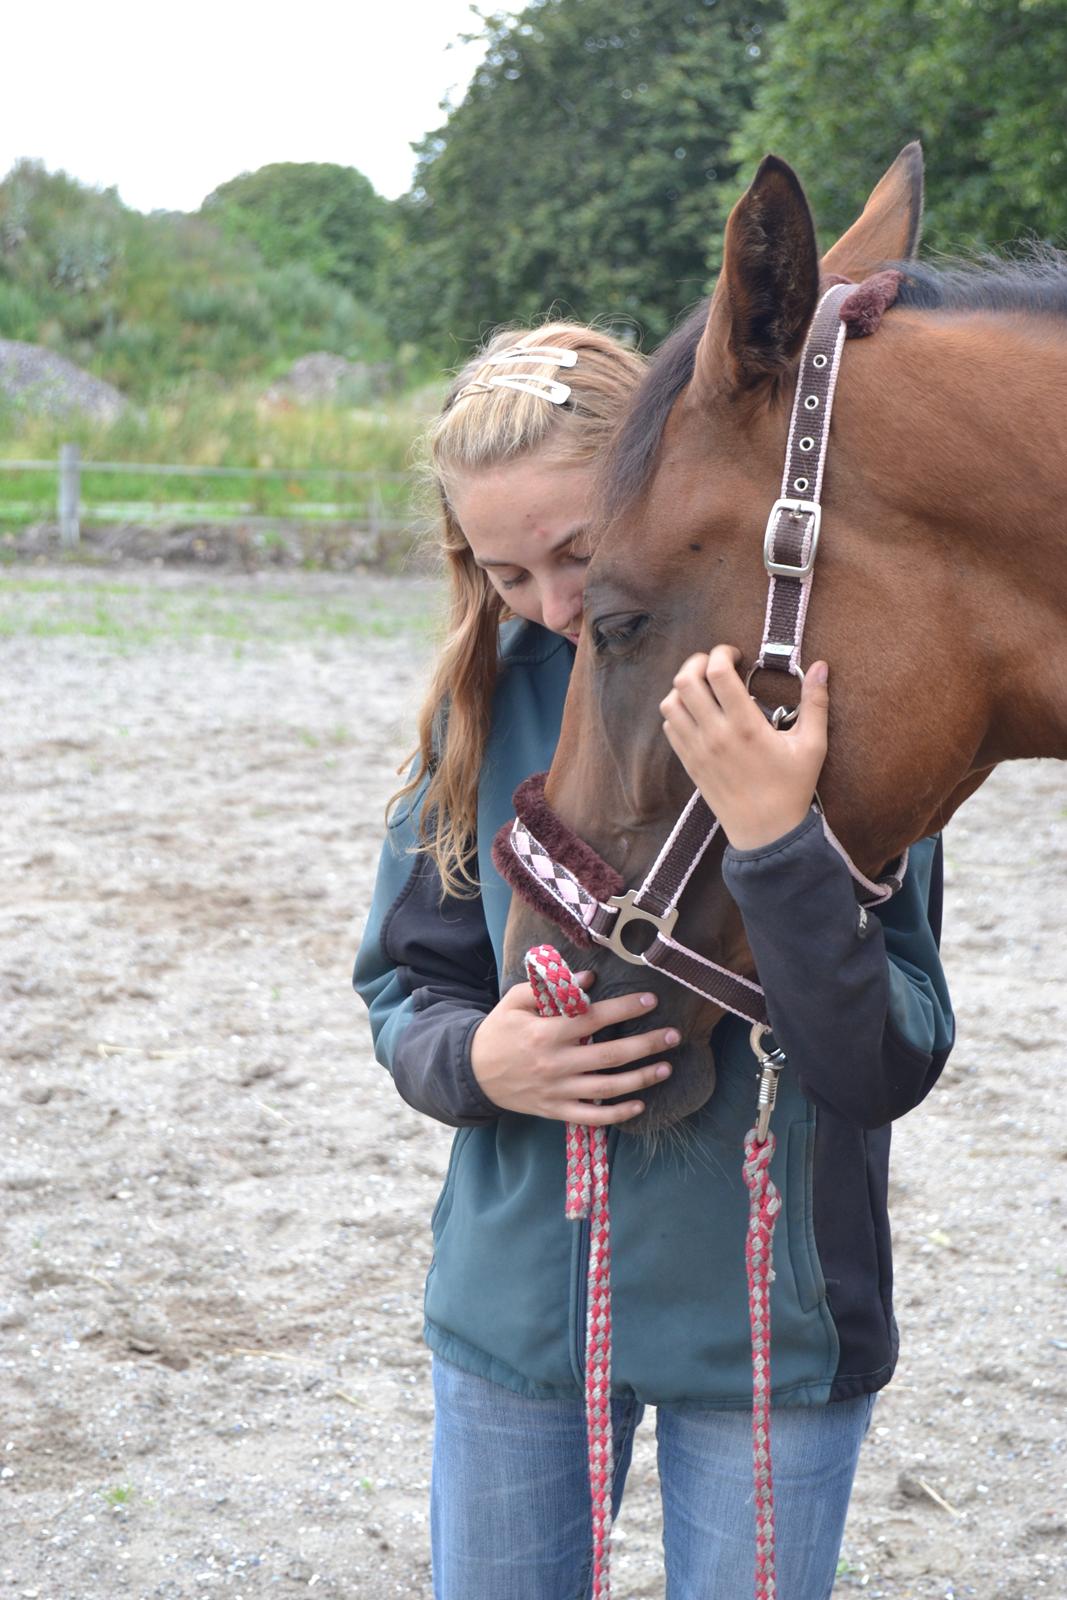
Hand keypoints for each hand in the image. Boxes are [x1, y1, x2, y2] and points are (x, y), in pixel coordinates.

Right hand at [470, 973, 676, 1124]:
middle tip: (674, 1035)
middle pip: (611, 1055)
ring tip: (666, 1067)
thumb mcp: (516, 1001)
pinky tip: (639, 1104)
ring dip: (641, 1078)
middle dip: (646, 1044)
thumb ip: (551, 988)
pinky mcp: (556, 1110)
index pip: (594, 1019)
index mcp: (546, 1033)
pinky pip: (592, 1116)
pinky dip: (617, 1113)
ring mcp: (558, 1090)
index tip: (651, 1001)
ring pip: (608, 1087)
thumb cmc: (499, 1031)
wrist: (472, 1073)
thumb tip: (589, 981)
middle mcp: (556, 1063)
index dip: (625, 1009)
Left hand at [659, 645, 828, 849]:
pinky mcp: (688, 763)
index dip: (722, 653)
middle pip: (685, 681)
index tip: (736, 655)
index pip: (717, 673)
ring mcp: (697, 750)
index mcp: (745, 726)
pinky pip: (669, 726)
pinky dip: (678, 711)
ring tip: (705, 687)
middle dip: (698, 662)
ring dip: (684, 687)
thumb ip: (816, 703)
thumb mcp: (812, 746)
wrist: (765, 832)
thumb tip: (822, 666)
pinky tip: (698, 712)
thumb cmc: (792, 788)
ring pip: (670, 703)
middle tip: (716, 664)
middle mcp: (715, 735)